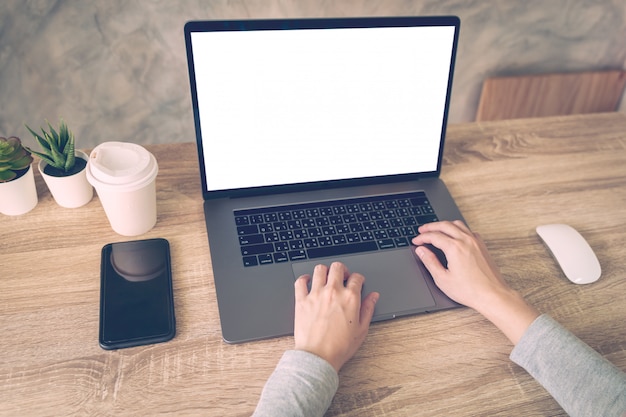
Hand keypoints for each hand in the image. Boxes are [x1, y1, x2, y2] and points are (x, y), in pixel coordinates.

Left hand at [294, 262, 378, 371]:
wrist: (318, 356)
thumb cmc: (339, 347)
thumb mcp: (361, 329)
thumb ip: (368, 309)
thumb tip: (373, 296)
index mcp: (350, 298)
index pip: (356, 277)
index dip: (358, 279)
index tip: (357, 282)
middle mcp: (333, 292)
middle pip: (338, 267)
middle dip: (342, 270)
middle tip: (342, 276)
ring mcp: (316, 294)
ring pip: (319, 269)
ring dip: (325, 271)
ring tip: (326, 278)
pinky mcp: (301, 300)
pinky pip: (300, 281)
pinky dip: (304, 278)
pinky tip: (308, 281)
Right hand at [412, 221, 538, 343]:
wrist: (492, 295)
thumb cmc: (470, 290)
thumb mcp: (443, 279)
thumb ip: (430, 262)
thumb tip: (421, 251)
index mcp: (455, 248)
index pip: (434, 236)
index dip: (422, 237)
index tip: (416, 241)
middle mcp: (466, 241)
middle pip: (445, 225)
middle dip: (431, 226)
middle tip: (422, 230)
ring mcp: (476, 242)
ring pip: (458, 224)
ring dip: (445, 225)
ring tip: (436, 229)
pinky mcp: (482, 246)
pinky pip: (468, 230)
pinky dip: (458, 229)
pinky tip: (455, 235)